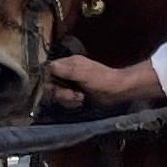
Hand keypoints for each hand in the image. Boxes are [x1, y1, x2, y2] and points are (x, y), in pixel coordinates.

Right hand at [44, 55, 158, 109]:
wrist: (118, 91)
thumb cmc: (103, 80)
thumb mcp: (84, 74)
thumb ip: (67, 70)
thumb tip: (49, 66)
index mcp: (68, 63)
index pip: (48, 70)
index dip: (48, 80)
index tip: (55, 87)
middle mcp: (67, 72)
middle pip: (51, 84)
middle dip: (60, 93)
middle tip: (73, 95)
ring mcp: (70, 83)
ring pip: (57, 94)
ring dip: (67, 99)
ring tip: (79, 99)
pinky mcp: (74, 93)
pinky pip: (64, 100)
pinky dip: (71, 103)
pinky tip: (80, 102)